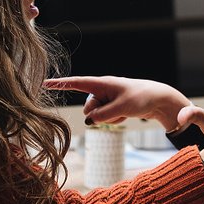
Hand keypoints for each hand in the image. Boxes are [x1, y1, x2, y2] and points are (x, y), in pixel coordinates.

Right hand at [43, 76, 190, 130]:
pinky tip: (128, 113)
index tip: (44, 83)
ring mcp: (108, 99)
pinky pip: (108, 118)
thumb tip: (89, 121)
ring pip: (99, 116)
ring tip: (126, 110)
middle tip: (119, 109)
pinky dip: (116, 118)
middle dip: (100, 114)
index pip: (77, 83)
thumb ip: (103, 115)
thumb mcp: (121, 107)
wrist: (159, 99)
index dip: (60, 84)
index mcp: (103, 83)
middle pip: (89, 108)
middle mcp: (103, 90)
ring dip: (110, 118)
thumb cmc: (141, 98)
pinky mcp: (114, 106)